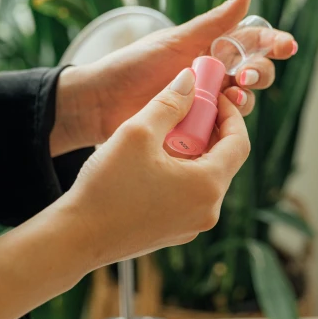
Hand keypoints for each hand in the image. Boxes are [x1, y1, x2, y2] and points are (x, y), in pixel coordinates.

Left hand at [57, 0, 296, 151]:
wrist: (102, 103)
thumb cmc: (134, 65)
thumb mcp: (177, 40)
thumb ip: (216, 20)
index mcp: (211, 46)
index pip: (253, 41)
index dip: (273, 43)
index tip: (286, 46)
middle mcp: (214, 73)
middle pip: (256, 72)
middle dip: (260, 74)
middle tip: (245, 77)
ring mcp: (207, 101)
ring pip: (244, 101)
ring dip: (245, 100)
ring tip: (230, 100)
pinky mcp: (199, 126)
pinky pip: (224, 126)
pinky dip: (228, 123)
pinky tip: (220, 121)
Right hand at [65, 68, 249, 264]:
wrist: (77, 237)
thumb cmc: (107, 187)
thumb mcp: (138, 132)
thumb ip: (169, 102)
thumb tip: (190, 81)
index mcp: (208, 186)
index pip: (240, 142)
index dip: (230, 114)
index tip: (212, 96)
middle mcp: (208, 210)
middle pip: (223, 160)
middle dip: (207, 131)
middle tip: (184, 110)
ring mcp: (192, 226)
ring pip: (205, 177)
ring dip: (192, 151)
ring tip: (163, 135)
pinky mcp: (174, 233)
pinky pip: (189, 195)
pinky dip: (180, 173)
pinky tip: (152, 162)